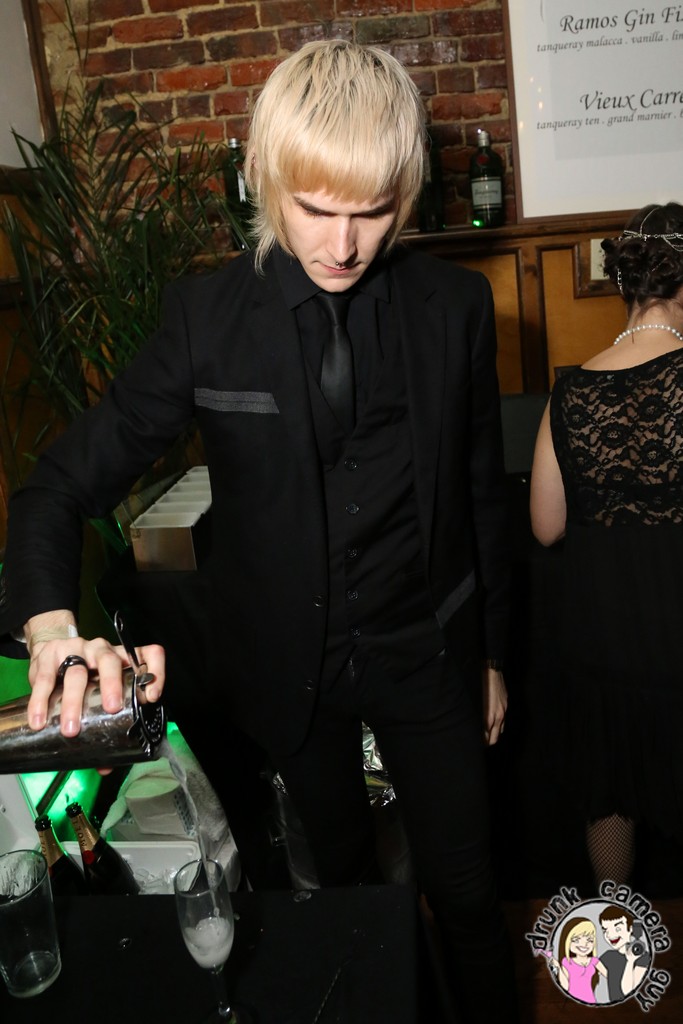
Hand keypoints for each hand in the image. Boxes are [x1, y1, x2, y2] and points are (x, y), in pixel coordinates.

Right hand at [25, 611, 164, 737]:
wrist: (47, 652)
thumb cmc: (81, 675)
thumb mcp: (97, 691)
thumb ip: (103, 724)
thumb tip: (105, 765)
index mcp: (122, 659)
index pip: (149, 654)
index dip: (156, 672)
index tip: (152, 696)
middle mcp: (102, 651)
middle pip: (110, 662)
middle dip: (112, 685)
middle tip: (111, 708)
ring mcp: (75, 651)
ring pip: (77, 673)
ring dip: (74, 703)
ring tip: (72, 729)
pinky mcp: (49, 656)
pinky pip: (45, 679)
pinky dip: (42, 701)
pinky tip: (40, 720)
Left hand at [482, 666, 506, 745]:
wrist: (492, 671)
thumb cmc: (480, 686)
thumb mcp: (477, 702)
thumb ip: (479, 716)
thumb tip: (477, 727)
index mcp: (489, 715)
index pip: (487, 736)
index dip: (483, 742)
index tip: (478, 746)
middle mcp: (498, 715)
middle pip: (495, 736)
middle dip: (488, 742)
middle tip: (481, 746)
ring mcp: (503, 710)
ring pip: (500, 730)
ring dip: (494, 735)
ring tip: (487, 739)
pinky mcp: (505, 705)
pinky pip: (503, 721)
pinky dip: (498, 727)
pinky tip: (494, 726)